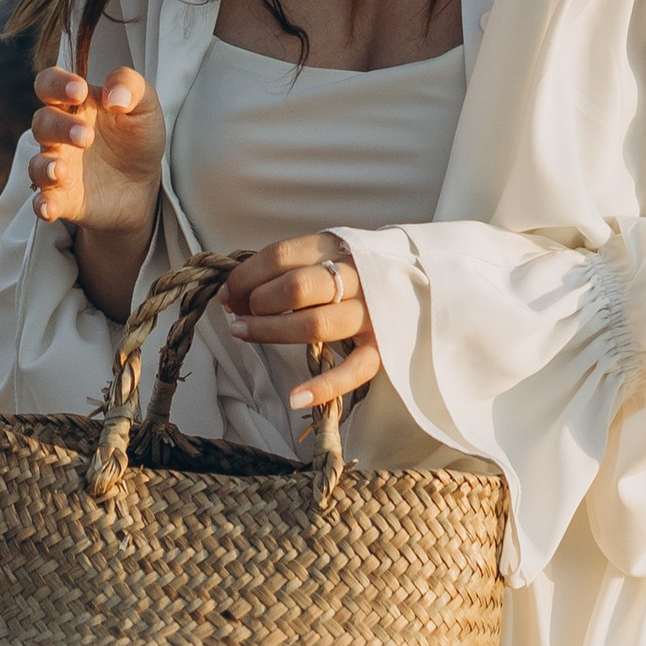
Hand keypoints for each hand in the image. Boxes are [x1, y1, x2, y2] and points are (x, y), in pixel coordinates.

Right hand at [28, 62, 165, 233]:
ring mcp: (59, 167)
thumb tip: (113, 96)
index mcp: (75, 104)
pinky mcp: (64, 198)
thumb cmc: (137, 136)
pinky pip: (44, 201)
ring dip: (45, 167)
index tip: (80, 91)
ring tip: (61, 170)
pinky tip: (49, 207)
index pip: (49, 84)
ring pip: (37, 164)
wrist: (144, 184)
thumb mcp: (145, 105)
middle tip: (87, 137)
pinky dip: (42, 204)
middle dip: (59, 127)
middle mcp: (60, 134)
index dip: (56, 84)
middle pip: (42, 123)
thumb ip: (131, 86)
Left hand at [221, 235, 381, 414]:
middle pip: (297, 287)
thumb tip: (233, 292)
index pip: (281, 255)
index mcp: (336, 247)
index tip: (226, 293)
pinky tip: (294, 397)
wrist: (418, 282)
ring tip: (243, 333)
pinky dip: (322, 387)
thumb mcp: (323, 255)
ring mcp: (371, 314)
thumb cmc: (351, 272)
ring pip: (316, 325)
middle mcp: (356, 277)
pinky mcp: (383, 349)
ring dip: (271, 332)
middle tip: (239, 314)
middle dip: (258, 302)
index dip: (246, 275)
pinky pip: (352, 371)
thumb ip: (285, 269)